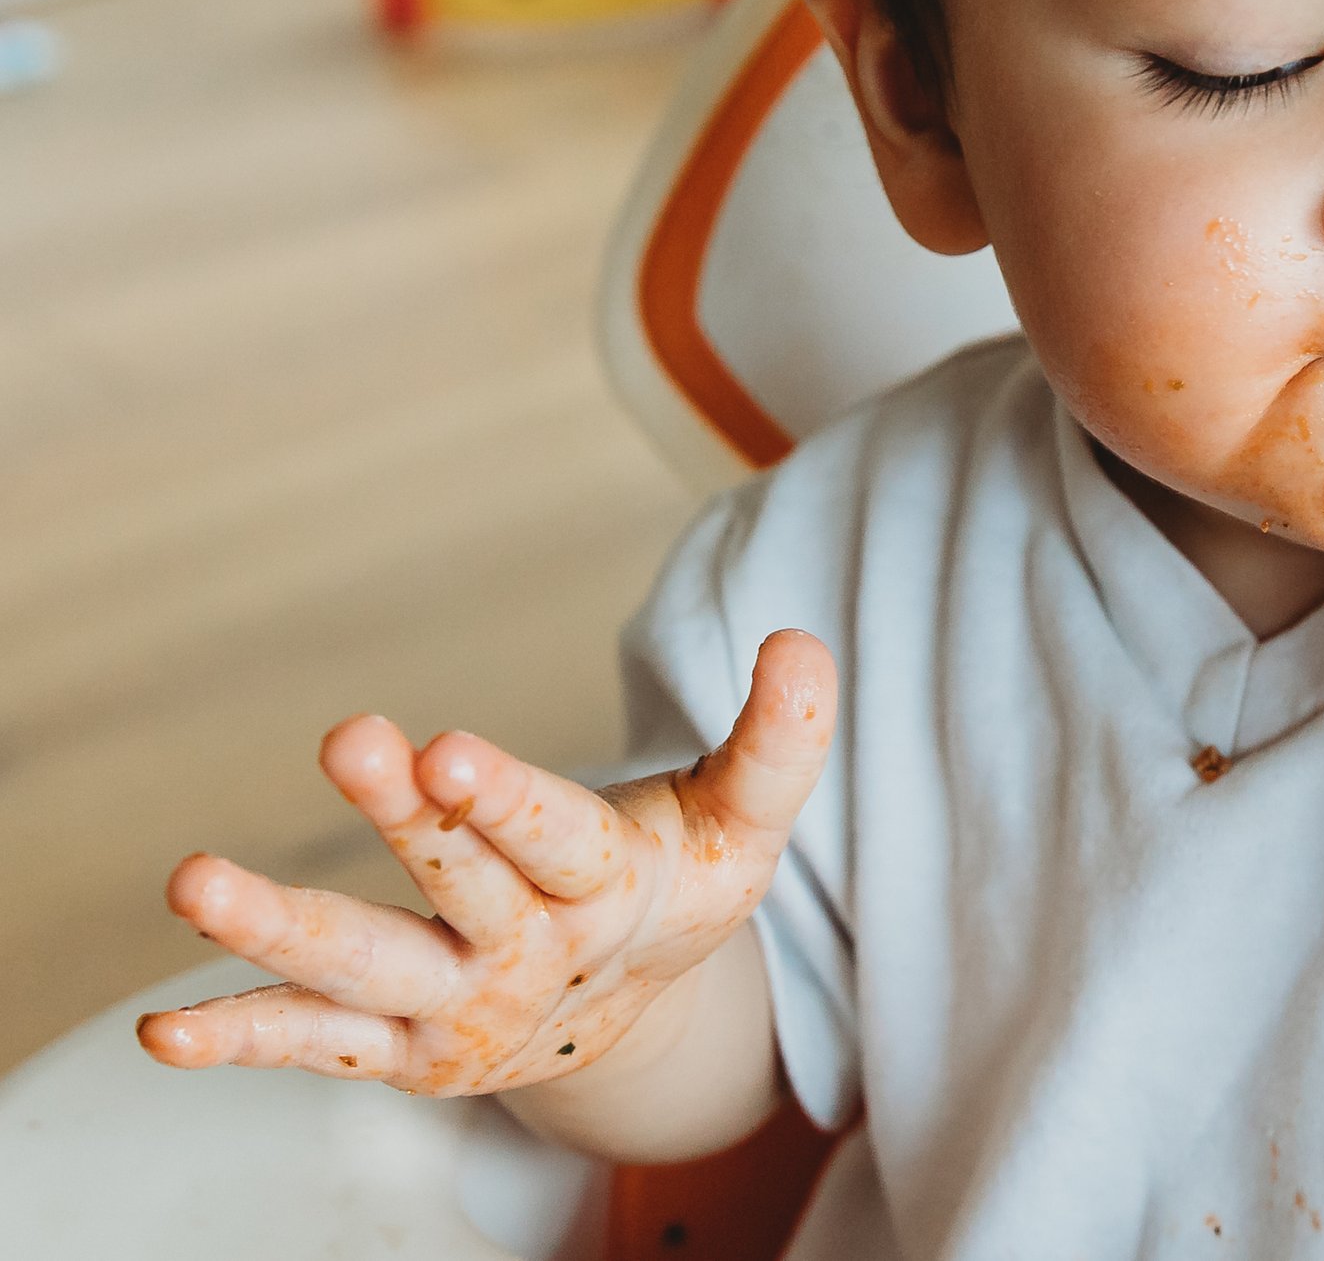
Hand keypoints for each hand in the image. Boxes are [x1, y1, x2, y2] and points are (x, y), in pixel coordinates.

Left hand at [137, 630, 835, 1096]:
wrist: (634, 1015)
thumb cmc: (677, 885)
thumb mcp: (742, 822)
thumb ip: (777, 741)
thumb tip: (803, 640)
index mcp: (609, 891)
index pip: (559, 841)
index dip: (505, 802)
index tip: (447, 748)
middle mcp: (528, 952)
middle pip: (460, 885)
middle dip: (408, 820)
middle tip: (355, 740)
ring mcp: (455, 1003)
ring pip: (363, 968)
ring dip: (276, 932)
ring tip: (192, 881)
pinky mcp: (398, 1045)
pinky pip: (314, 1043)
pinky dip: (239, 1037)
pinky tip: (159, 1035)